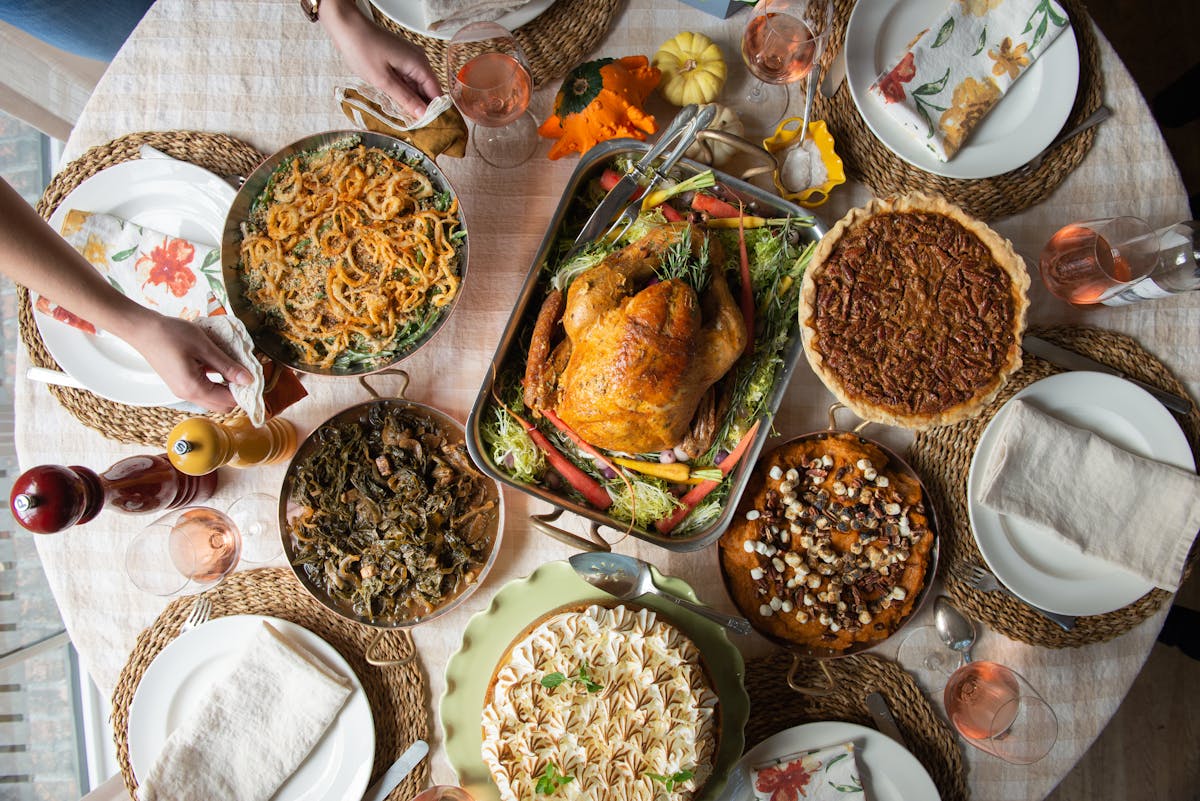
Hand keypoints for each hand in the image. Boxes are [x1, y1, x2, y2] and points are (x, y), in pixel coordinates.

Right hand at [124, 313, 252, 412]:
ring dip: (225, 387)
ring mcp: (182, 391)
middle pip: (221, 405)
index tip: (254, 377)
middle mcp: (187, 395)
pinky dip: (214, 382)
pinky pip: (203, 390)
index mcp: (194, 389)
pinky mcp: (180, 383)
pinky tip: (217, 365)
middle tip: (244, 372)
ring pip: (212, 399)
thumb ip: (227, 366)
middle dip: (236, 392)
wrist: (143, 329)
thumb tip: (248, 380)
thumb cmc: (170, 334)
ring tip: (232, 367)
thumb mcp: (204, 347)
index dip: (244, 392)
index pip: (229, 402)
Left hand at [321, 0, 441, 119]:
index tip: (431, 128)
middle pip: (428, 90)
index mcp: (419, 64)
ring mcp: (410, 59)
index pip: (436, 93)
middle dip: (424, 107)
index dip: (435, 111)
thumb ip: (405, 98)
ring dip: (413, 100)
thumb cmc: (363, 50)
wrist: (348, 28)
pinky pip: (409, 79)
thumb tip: (423, 114)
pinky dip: (405, 91)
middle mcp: (419, 60)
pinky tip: (399, 104)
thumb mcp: (383, 80)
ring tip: (409, 120)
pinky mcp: (401, 59)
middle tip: (418, 128)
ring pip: (418, 86)